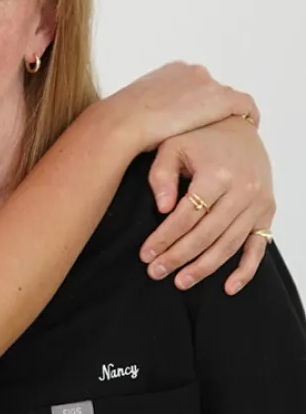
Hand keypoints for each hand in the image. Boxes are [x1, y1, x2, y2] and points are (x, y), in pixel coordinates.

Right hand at [103, 62, 257, 153]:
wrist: (124, 123)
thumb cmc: (122, 122)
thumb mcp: (135, 108)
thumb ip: (149, 108)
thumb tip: (150, 125)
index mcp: (171, 70)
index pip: (195, 84)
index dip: (197, 103)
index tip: (195, 120)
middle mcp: (192, 71)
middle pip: (212, 90)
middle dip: (211, 108)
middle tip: (210, 130)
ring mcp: (208, 84)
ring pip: (227, 100)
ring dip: (226, 115)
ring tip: (226, 134)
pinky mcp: (221, 99)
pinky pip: (245, 107)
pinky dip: (248, 117)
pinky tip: (246, 130)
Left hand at [139, 117, 274, 293]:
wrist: (237, 125)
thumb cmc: (198, 136)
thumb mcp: (171, 146)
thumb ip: (161, 176)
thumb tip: (162, 209)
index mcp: (218, 174)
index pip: (187, 216)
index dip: (164, 238)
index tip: (146, 254)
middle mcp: (244, 190)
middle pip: (207, 234)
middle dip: (179, 257)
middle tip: (156, 272)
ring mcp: (259, 203)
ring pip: (229, 245)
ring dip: (205, 267)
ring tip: (181, 282)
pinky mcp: (267, 211)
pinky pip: (259, 246)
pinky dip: (246, 270)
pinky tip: (228, 287)